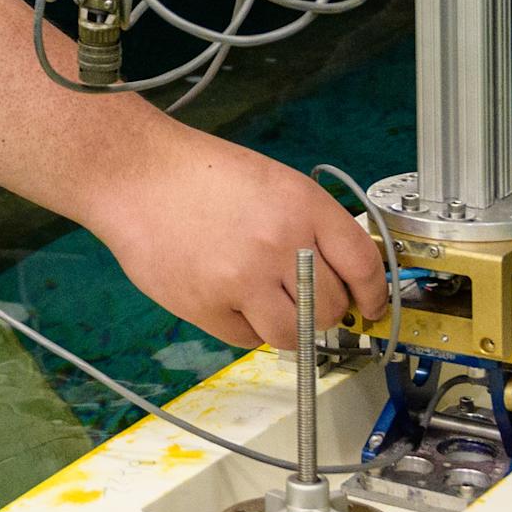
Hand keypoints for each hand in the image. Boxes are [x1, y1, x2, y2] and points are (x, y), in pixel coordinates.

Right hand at [94, 138, 389, 348]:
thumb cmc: (200, 173)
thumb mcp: (273, 182)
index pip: (362, 264)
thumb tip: (340, 273)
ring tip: (269, 302)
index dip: (375, 293)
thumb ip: (309, 225)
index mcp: (303, 206)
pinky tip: (230, 296)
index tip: (371, 306)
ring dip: (290, 326)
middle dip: (326, 309)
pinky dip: (247, 327)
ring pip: (295, 334)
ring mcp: (243, 280)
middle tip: (308, 298)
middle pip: (331, 307)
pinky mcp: (208, 307)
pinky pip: (248, 339)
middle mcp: (280, 244)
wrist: (136, 175)